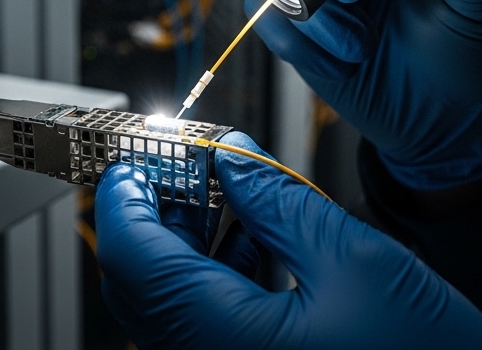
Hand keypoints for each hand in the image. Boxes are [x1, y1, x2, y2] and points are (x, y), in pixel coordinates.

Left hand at [94, 132, 481, 349]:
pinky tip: (253, 235)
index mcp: (224, 339)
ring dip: (185, 239)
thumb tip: (232, 154)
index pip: (131, 258)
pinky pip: (205, 325)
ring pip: (170, 302)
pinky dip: (214, 274)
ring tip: (226, 187)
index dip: (125, 193)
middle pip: (141, 281)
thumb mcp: (357, 263)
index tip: (140, 150)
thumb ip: (281, 202)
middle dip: (154, 210)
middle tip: (186, 159)